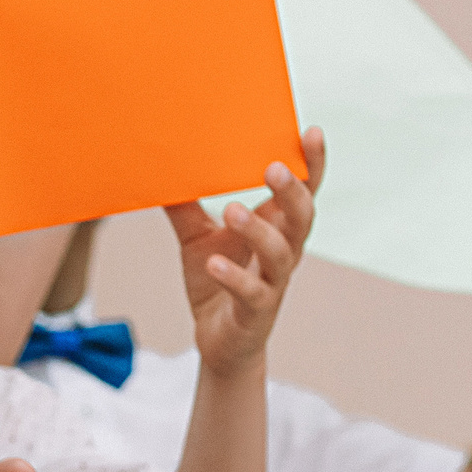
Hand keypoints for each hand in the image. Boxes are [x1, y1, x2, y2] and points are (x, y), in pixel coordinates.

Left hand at [162, 128, 324, 375]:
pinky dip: (233, 276)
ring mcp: (273, 283)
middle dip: (292, 192)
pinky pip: (252, 292)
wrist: (218, 340)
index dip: (311, 164)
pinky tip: (214, 263)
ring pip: (281, 254)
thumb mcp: (196, 238)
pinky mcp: (256, 311)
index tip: (310, 131)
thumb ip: (185, 207)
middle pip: (303, 217)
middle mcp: (284, 252)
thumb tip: (159, 170)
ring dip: (260, 231)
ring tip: (233, 211)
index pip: (304, 191)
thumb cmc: (215, 280)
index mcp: (276, 227)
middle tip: (274, 168)